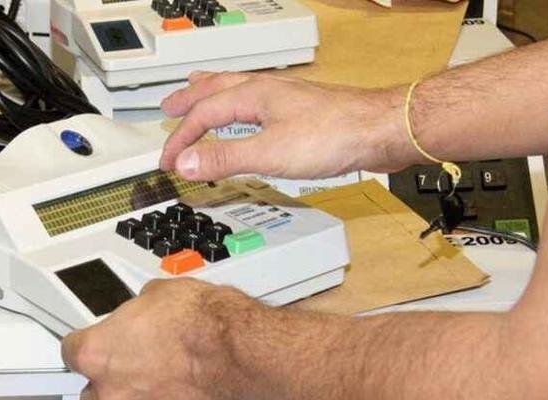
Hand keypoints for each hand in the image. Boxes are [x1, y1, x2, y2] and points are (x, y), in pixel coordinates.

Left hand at [61, 278, 265, 399]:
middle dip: (105, 387)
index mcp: (98, 353)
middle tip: (126, 373)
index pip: (70, 353)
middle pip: (89, 399)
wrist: (233, 351)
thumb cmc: (199, 322)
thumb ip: (140, 311)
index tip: (95, 345)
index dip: (85, 346)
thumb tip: (145, 309)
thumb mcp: (158, 294)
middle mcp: (110, 392)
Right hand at [160, 71, 415, 180]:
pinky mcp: (300, 110)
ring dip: (211, 92)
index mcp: (253, 96)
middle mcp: (267, 91)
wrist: (380, 130)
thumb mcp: (270, 153)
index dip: (181, 138)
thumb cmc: (335, 134)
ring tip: (199, 90)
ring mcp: (285, 98)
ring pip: (237, 89)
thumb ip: (226, 158)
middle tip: (169, 107)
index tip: (168, 160)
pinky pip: (256, 100)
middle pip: (216, 89)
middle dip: (189, 100)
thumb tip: (187, 162)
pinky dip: (238, 104)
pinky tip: (250, 113)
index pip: (203, 115)